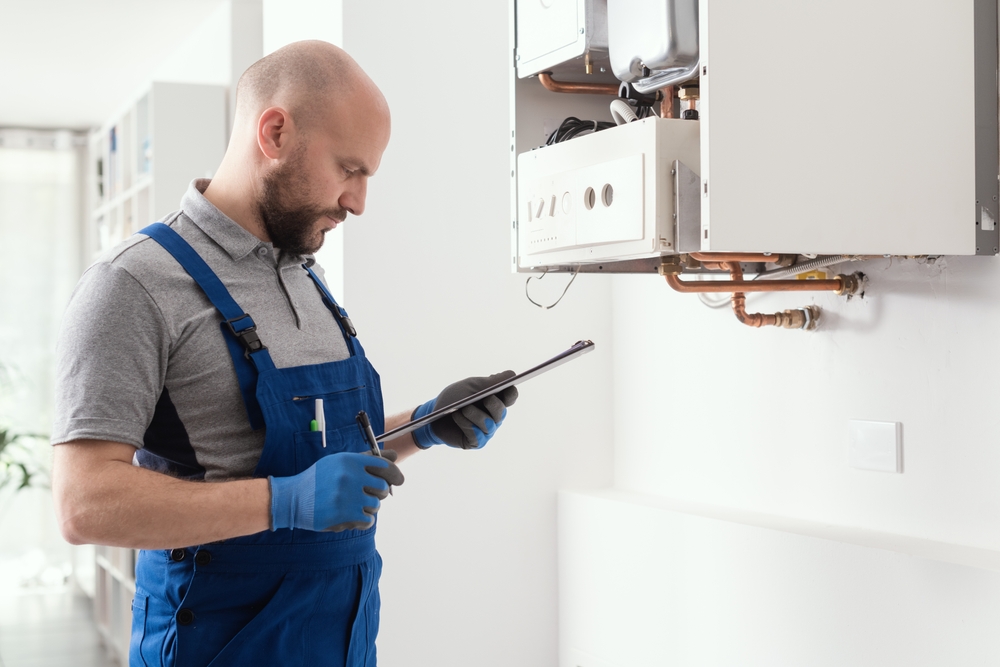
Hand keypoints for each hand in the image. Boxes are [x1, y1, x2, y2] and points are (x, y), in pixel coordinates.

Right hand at [270, 449, 403, 531]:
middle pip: (383, 487)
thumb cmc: (318, 479)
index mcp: (349, 460)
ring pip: (376, 505)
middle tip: (364, 495)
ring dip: (368, 508)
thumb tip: (395, 454)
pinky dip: (362, 520)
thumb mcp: (339, 462)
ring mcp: (347, 496)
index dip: (395, 474)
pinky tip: (350, 516)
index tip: (399, 480)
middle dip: (377, 493)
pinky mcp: (345, 515)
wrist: (292, 498)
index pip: (384, 465)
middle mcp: (350, 476)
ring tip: (352, 505)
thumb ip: (367, 459)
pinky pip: (368, 520)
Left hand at [411, 371, 518, 449]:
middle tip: (485, 398)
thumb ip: (490, 382)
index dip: (510, 392)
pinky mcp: (476, 442)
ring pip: (489, 424)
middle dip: (494, 405)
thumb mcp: (470, 386)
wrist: (434, 413)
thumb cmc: (454, 398)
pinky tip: (456, 416)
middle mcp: (494, 416)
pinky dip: (466, 424)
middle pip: (502, 412)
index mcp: (496, 399)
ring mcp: (487, 431)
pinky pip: (476, 435)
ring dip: (475, 415)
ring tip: (463, 408)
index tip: (506, 387)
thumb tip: (512, 374)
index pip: (511, 396)